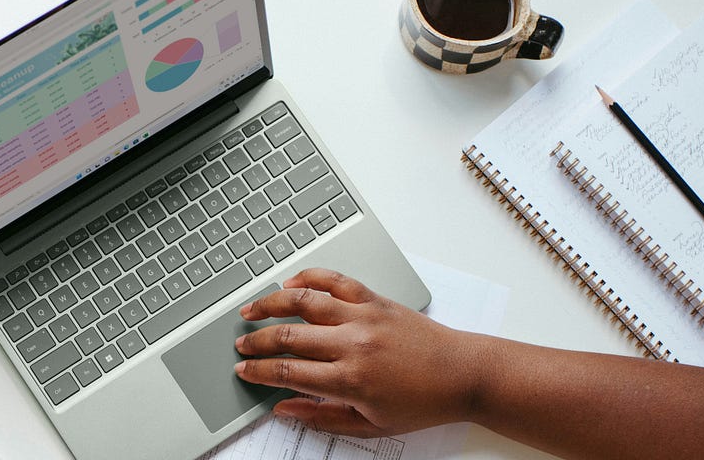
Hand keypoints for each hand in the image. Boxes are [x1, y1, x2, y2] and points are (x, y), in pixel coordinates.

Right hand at [234, 268, 481, 437]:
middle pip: (288, 336)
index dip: (258, 371)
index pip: (287, 372)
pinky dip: (310, 277)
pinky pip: (335, 281)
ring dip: (271, 304)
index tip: (243, 370)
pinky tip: (291, 283)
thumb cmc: (422, 402)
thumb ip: (322, 417)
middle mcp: (353, 344)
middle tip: (241, 345)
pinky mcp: (376, 300)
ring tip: (251, 309)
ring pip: (304, 302)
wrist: (462, 374)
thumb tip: (284, 409)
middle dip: (256, 341)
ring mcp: (364, 317)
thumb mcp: (371, 425)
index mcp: (350, 380)